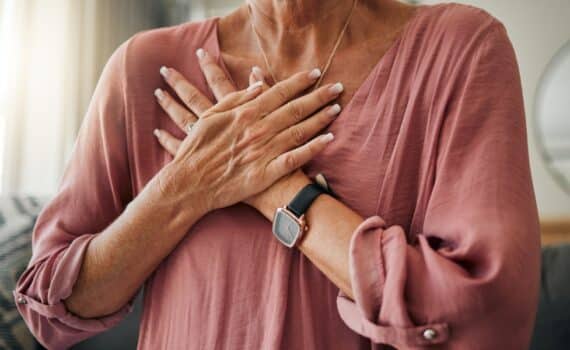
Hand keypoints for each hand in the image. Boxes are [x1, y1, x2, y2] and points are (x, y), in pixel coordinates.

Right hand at [152, 49, 342, 213]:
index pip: (279, 92)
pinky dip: (313, 149)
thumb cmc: (197, 148)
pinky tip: (328, 140)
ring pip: (299, 131)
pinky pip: (294, 159)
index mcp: (245, 114)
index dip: (299, 82)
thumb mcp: (211, 116)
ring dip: (320, 118)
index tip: (315, 73)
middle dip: (318, 96)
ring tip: (337, 108)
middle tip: (337, 87)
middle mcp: (258, 130)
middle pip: (295, 109)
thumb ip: (236, 99)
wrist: (190, 183)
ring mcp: (264, 152)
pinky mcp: (266, 173)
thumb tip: (259, 85)